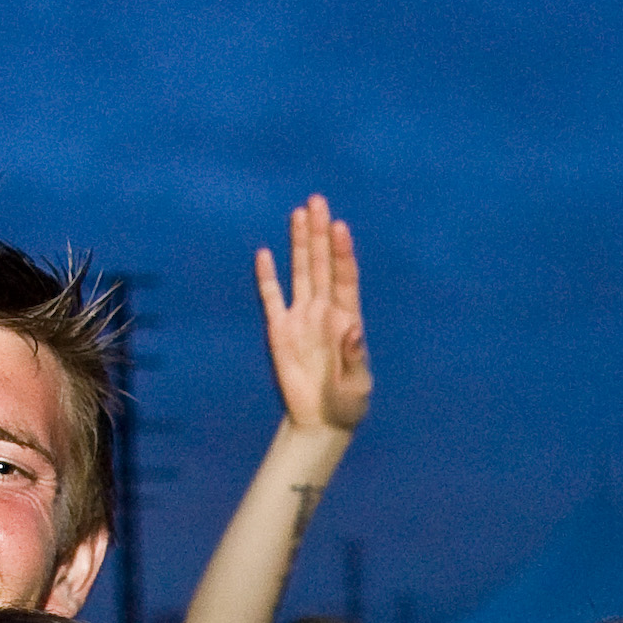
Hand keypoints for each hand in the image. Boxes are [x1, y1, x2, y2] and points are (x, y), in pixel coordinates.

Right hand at [254, 194, 369, 435]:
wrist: (320, 421)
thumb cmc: (347, 405)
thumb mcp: (357, 386)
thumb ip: (354, 357)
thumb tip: (353, 329)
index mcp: (346, 320)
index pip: (344, 278)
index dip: (342, 253)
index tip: (339, 227)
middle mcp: (324, 311)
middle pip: (321, 265)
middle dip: (319, 233)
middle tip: (317, 200)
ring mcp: (301, 318)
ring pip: (299, 272)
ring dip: (299, 243)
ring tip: (299, 213)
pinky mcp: (280, 330)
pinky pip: (272, 298)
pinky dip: (268, 277)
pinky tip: (265, 253)